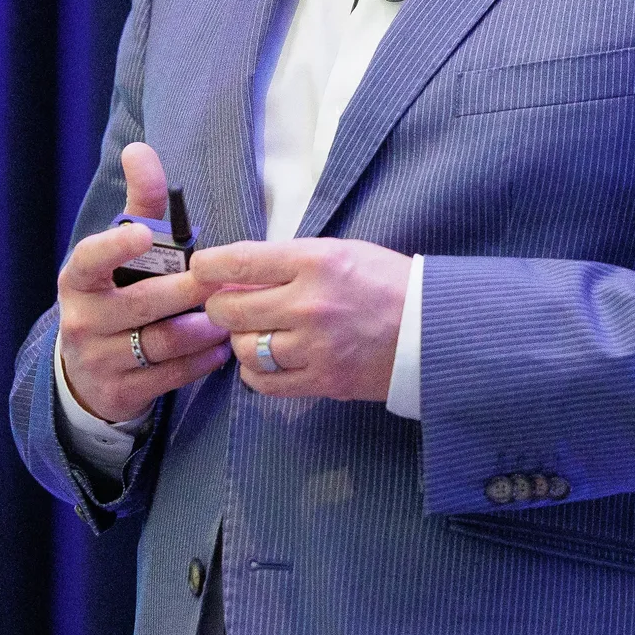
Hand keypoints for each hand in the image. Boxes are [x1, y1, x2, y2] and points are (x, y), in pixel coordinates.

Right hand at [56, 142, 230, 422]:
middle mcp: (82, 319)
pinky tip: (221, 348)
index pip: (89, 259)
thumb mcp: (121, 252)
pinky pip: (171, 376)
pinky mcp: (122, 391)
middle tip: (222, 280)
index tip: (145, 233)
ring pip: (163, 342)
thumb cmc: (116, 293)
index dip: (115, 246)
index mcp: (78, 279)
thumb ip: (138, 202)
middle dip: (187, 291)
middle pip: (144, 304)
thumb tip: (139, 148)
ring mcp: (99, 359)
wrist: (87, 370)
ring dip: (203, 329)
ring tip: (230, 316)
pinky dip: (202, 361)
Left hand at [188, 237, 408, 400]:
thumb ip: (290, 261)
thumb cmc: (387, 282)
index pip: (240, 260)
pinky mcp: (323, 381)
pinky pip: (265, 382)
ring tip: (254, 332)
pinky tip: (263, 361)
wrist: (434, 329)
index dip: (208, 266)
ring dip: (241, 340)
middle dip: (219, 306)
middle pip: (231, 309)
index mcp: (315, 261)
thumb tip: (238, 274)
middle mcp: (310, 304)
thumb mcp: (340, 252)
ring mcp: (315, 347)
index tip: (200, 269)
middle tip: (226, 305)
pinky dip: (255, 372)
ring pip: (245, 348)